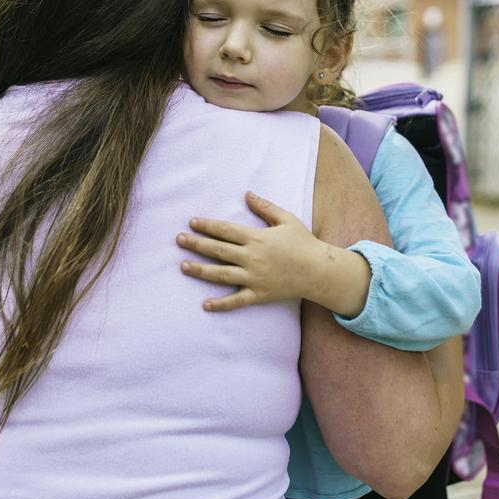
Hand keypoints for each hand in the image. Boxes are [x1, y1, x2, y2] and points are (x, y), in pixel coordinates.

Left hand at [176, 191, 370, 315]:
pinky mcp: (259, 294)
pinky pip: (236, 301)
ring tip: (183, 266)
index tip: (192, 222)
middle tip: (178, 240)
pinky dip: (220, 304)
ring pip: (221, 274)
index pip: (226, 230)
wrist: (319, 271)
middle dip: (196, 244)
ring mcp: (254, 278)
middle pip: (218, 250)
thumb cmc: (303, 243)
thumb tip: (247, 194)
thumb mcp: (286, 219)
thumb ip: (265, 207)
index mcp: (257, 238)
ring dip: (200, 270)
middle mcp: (252, 258)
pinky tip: (205, 305)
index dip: (207, 225)